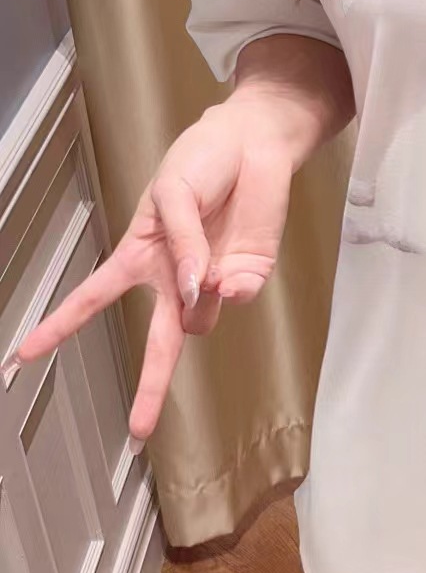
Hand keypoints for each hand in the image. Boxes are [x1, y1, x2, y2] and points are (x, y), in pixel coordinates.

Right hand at [11, 102, 296, 446]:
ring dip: (198, 298)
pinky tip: (229, 270)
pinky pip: (238, 298)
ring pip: (202, 319)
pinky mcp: (248, 274)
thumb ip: (179, 244)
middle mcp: (174, 278)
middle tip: (138, 429)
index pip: (93, 297)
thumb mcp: (172, 194)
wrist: (252, 143)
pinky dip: (232, 289)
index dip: (60, 325)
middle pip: (159, 343)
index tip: (26, 353)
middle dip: (150, 387)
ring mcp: (212, 281)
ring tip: (204, 257)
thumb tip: (191, 287)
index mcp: (140, 256)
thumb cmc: (202, 161)